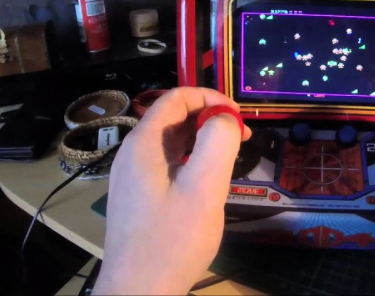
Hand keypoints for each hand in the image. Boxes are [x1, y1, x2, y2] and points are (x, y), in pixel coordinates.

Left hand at [94, 87, 250, 294]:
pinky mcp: (138, 198)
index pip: (176, 98)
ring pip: (170, 143)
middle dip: (209, 119)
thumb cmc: (172, 240)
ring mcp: (132, 178)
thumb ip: (217, 143)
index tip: (239, 117)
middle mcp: (132, 155)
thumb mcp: (204, 189)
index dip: (210, 98)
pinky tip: (208, 183)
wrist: (138, 292)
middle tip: (242, 139)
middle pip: (172, 118)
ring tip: (230, 159)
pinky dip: (191, 161)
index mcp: (143, 144)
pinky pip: (166, 165)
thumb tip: (226, 117)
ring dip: (202, 141)